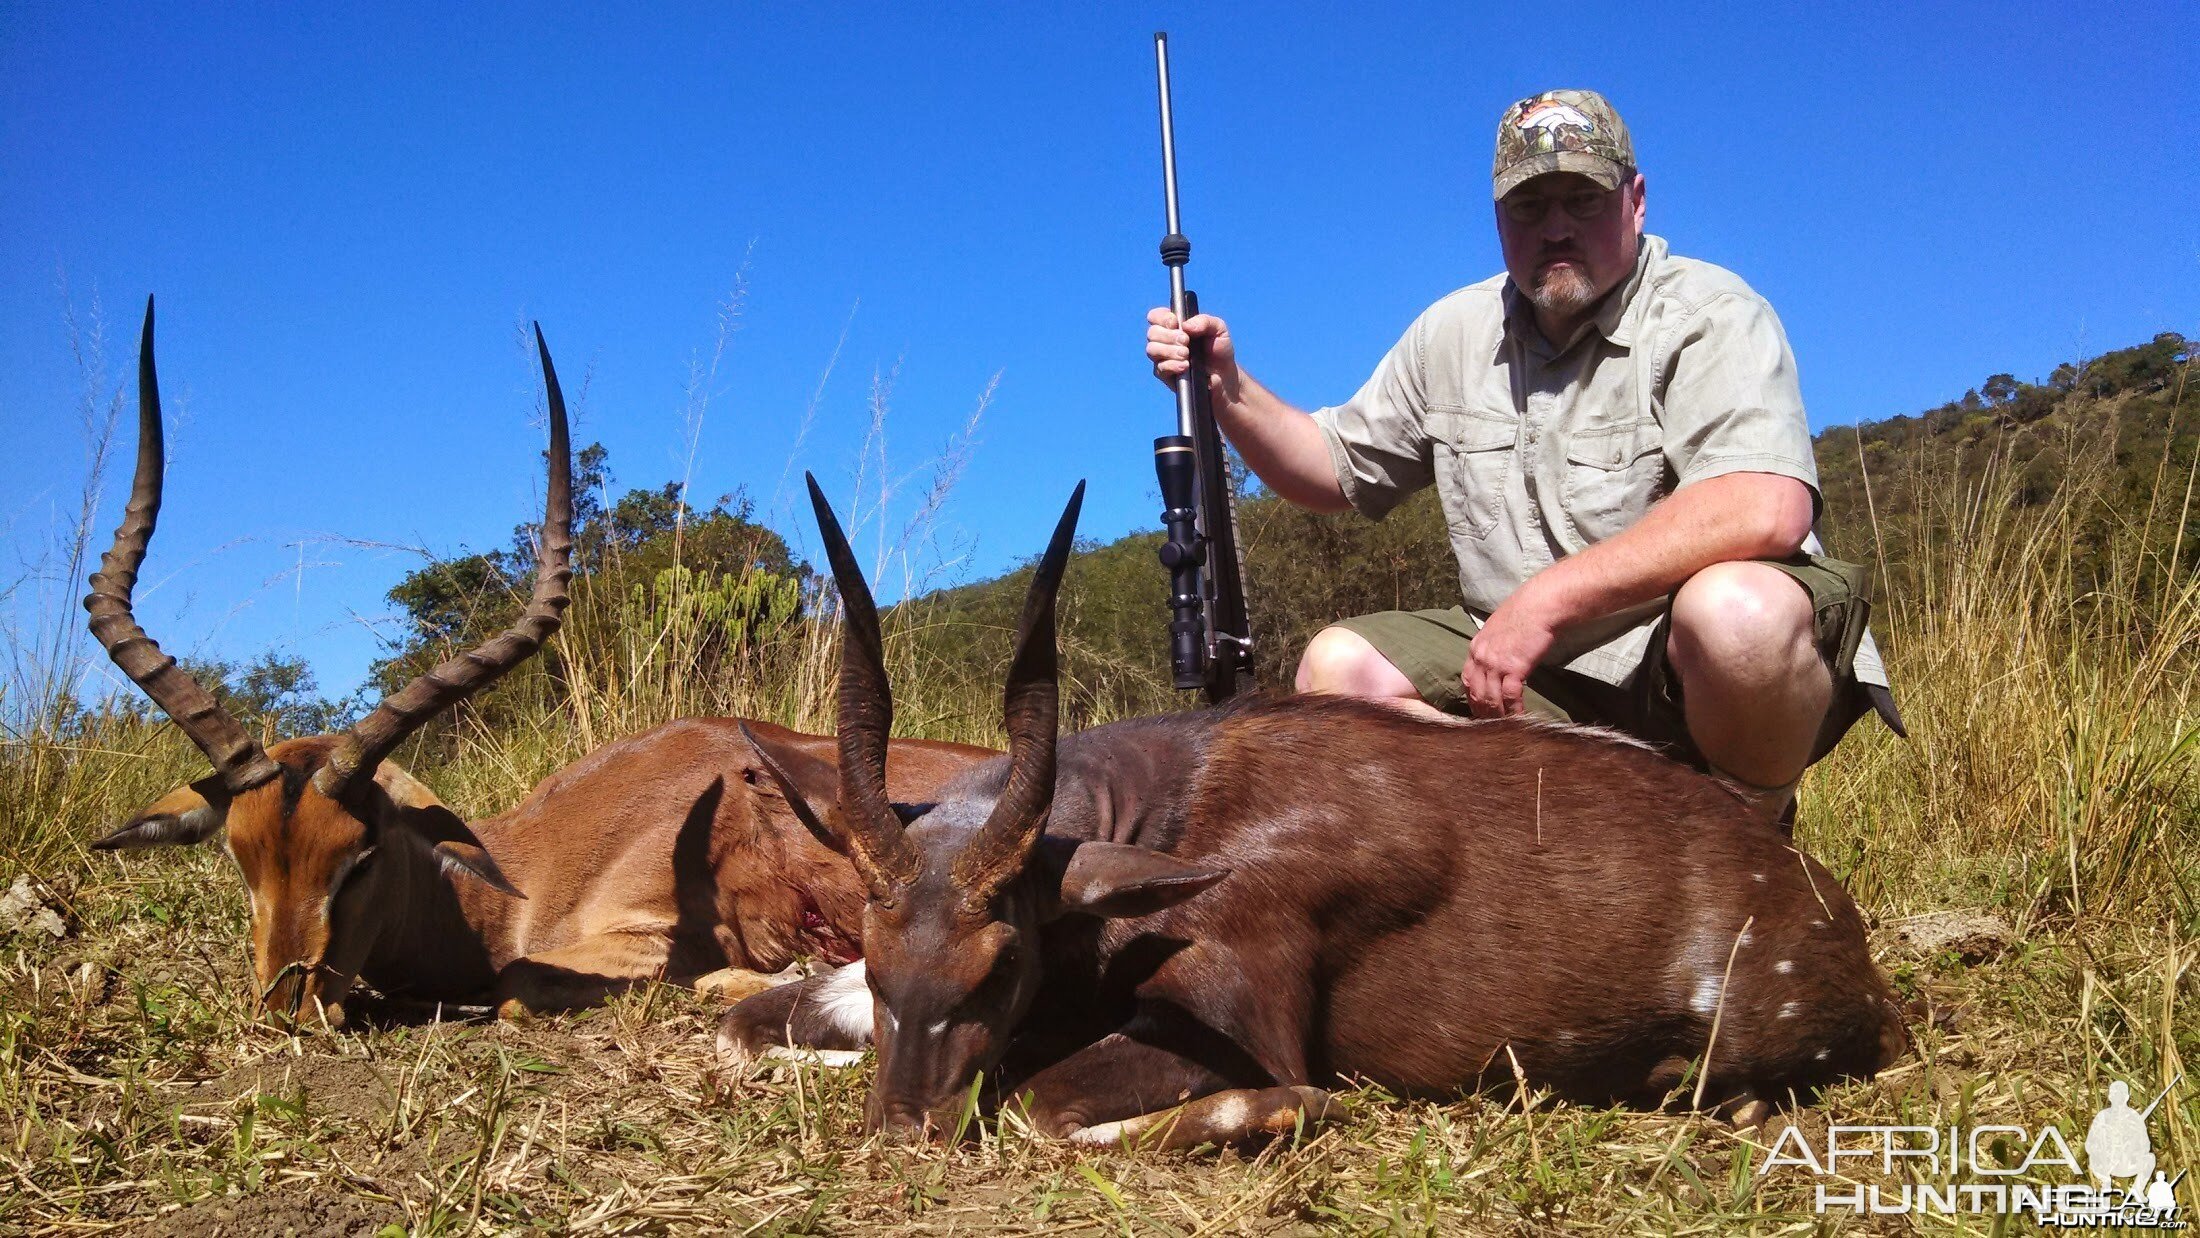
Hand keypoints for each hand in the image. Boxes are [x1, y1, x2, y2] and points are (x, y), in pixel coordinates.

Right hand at [1145, 306, 1239, 396]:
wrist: (1224, 374)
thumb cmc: (1219, 348)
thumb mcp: (1219, 329)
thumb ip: (1204, 321)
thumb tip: (1185, 325)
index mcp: (1175, 324)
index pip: (1155, 316)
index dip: (1162, 318)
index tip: (1175, 323)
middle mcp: (1165, 339)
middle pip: (1152, 333)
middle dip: (1168, 336)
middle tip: (1186, 341)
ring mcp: (1163, 357)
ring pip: (1152, 350)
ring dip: (1169, 350)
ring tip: (1186, 354)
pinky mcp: (1165, 374)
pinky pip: (1159, 368)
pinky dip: (1172, 365)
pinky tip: (1185, 366)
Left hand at [1461, 584, 1561, 717]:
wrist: (1540, 606)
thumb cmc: (1524, 615)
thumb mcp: (1498, 630)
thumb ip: (1493, 647)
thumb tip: (1497, 662)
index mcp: (1475, 648)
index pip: (1466, 680)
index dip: (1472, 699)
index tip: (1478, 711)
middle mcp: (1480, 657)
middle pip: (1476, 693)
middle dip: (1482, 713)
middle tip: (1490, 728)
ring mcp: (1495, 663)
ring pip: (1491, 698)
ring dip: (1498, 716)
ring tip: (1504, 728)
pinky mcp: (1513, 667)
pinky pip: (1510, 696)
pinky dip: (1514, 710)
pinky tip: (1519, 718)